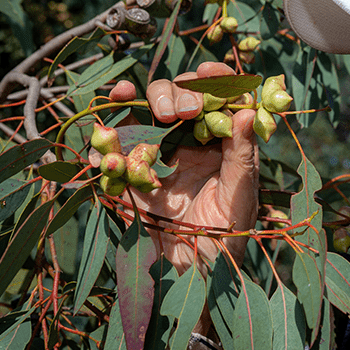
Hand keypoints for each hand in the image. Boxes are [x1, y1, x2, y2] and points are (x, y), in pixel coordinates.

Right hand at [109, 62, 259, 275]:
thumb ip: (242, 156)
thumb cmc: (225, 239)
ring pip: (141, 110)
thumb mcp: (240, 198)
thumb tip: (245, 113)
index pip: (217, 99)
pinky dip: (104, 135)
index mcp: (219, 143)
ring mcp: (153, 155)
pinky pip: (110, 146)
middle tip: (183, 113)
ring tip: (151, 112)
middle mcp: (187, 142)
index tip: (210, 72)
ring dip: (140, 100)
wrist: (190, 278)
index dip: (215, 79)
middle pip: (177, 96)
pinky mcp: (125, 174)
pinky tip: (107, 132)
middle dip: (178, 93)